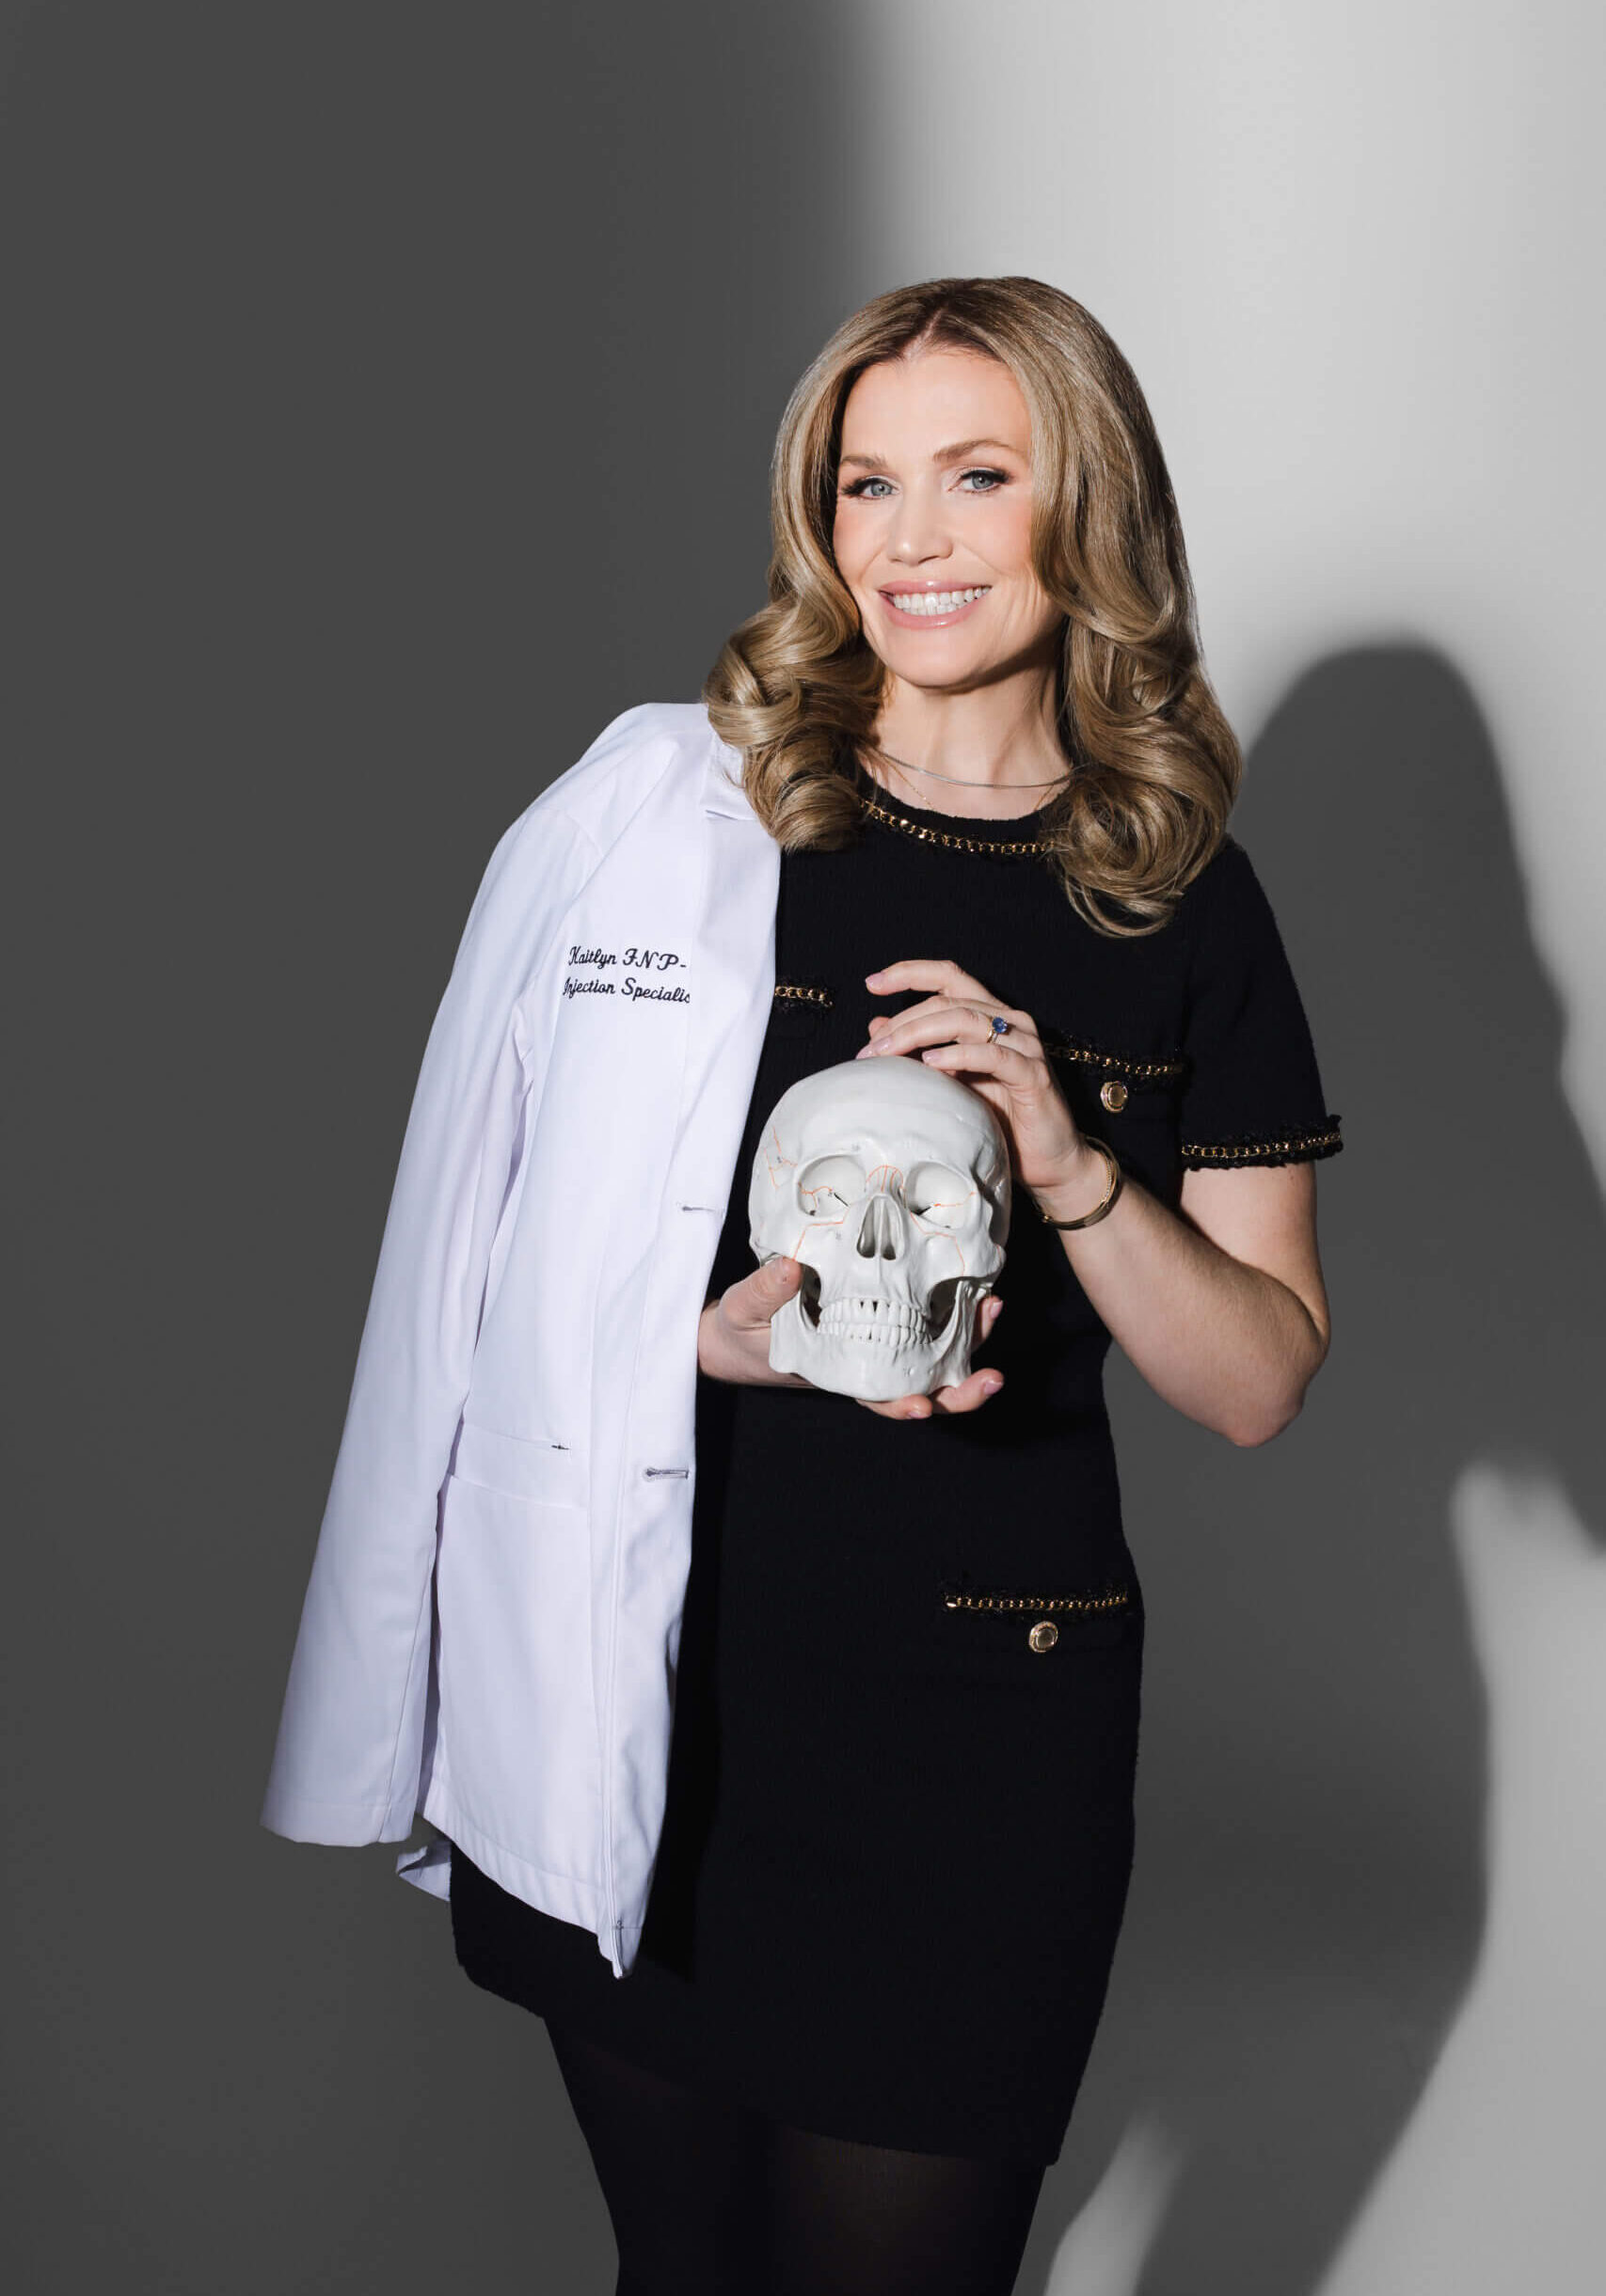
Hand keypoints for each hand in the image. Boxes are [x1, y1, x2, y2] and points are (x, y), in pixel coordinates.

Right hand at [698, 1258, 1007, 1420]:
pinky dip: (960, 1308)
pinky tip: (979, 1286)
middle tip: (991, 1380)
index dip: (900, 1405)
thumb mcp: (744, 1309)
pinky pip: (935, 1318)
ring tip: (994, 1309)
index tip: (919, 1407)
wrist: (752, 1321)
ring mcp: (889, 1341)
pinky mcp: (897, 1312)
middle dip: (961, 1391)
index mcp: (839, 1372)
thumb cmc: (746, 1325)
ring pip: (940, 1354)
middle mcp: (873, 1364)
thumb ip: (763, 1293)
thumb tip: (787, 1267)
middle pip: (925, 1389)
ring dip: (972, 1339)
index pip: (876, 1397)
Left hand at [857, 957, 1100, 1206]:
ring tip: (888, 1055)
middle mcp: (1009, 1021)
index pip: (949, 977)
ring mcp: (1024, 1045)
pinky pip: (991, 1055)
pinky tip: (930, 1063)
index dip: (910, 973)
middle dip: (902, 1022)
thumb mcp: (950, 1081)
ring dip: (919, 1034)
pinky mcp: (1033, 1074)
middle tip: (870, 1050)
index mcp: (989, 1016)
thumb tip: (875, 1026)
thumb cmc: (998, 1120)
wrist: (1046, 1162)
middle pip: (947, 1002)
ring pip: (964, 1020)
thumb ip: (919, 1050)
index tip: (872, 982)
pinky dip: (957, 1055)